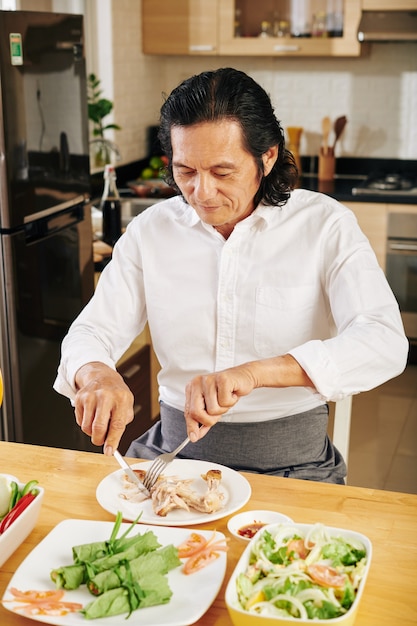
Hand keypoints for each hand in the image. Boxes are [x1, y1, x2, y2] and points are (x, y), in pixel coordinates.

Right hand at [74, 362, 133, 454]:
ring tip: (98, 424)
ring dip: (92, 432)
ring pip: (87, 427)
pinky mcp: (80, 398)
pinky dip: (85, 424)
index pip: (117, 424)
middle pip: (98, 427)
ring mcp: (91, 396)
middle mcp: (105, 396)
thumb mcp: (127, 406)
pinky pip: (80, 421)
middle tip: (101, 441)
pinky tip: (92, 415)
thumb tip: (111, 443)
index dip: (112, 441)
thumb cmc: (117, 395)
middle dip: (99, 440)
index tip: (109, 452)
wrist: (103, 377)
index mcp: (121, 398)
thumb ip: (121, 424)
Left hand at [184, 355, 313, 441]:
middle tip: (220, 413)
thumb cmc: (230, 392)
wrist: (249, 378)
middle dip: (211, 419)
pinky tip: (235, 392)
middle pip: (197, 414)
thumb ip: (203, 422)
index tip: (195, 437)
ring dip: (224, 409)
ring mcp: (209, 380)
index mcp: (193, 388)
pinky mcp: (222, 380)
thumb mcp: (215, 409)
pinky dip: (231, 402)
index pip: (188, 413)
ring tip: (229, 398)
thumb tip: (194, 437)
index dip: (193, 427)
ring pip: (212, 411)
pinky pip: (223, 404)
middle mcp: (198, 382)